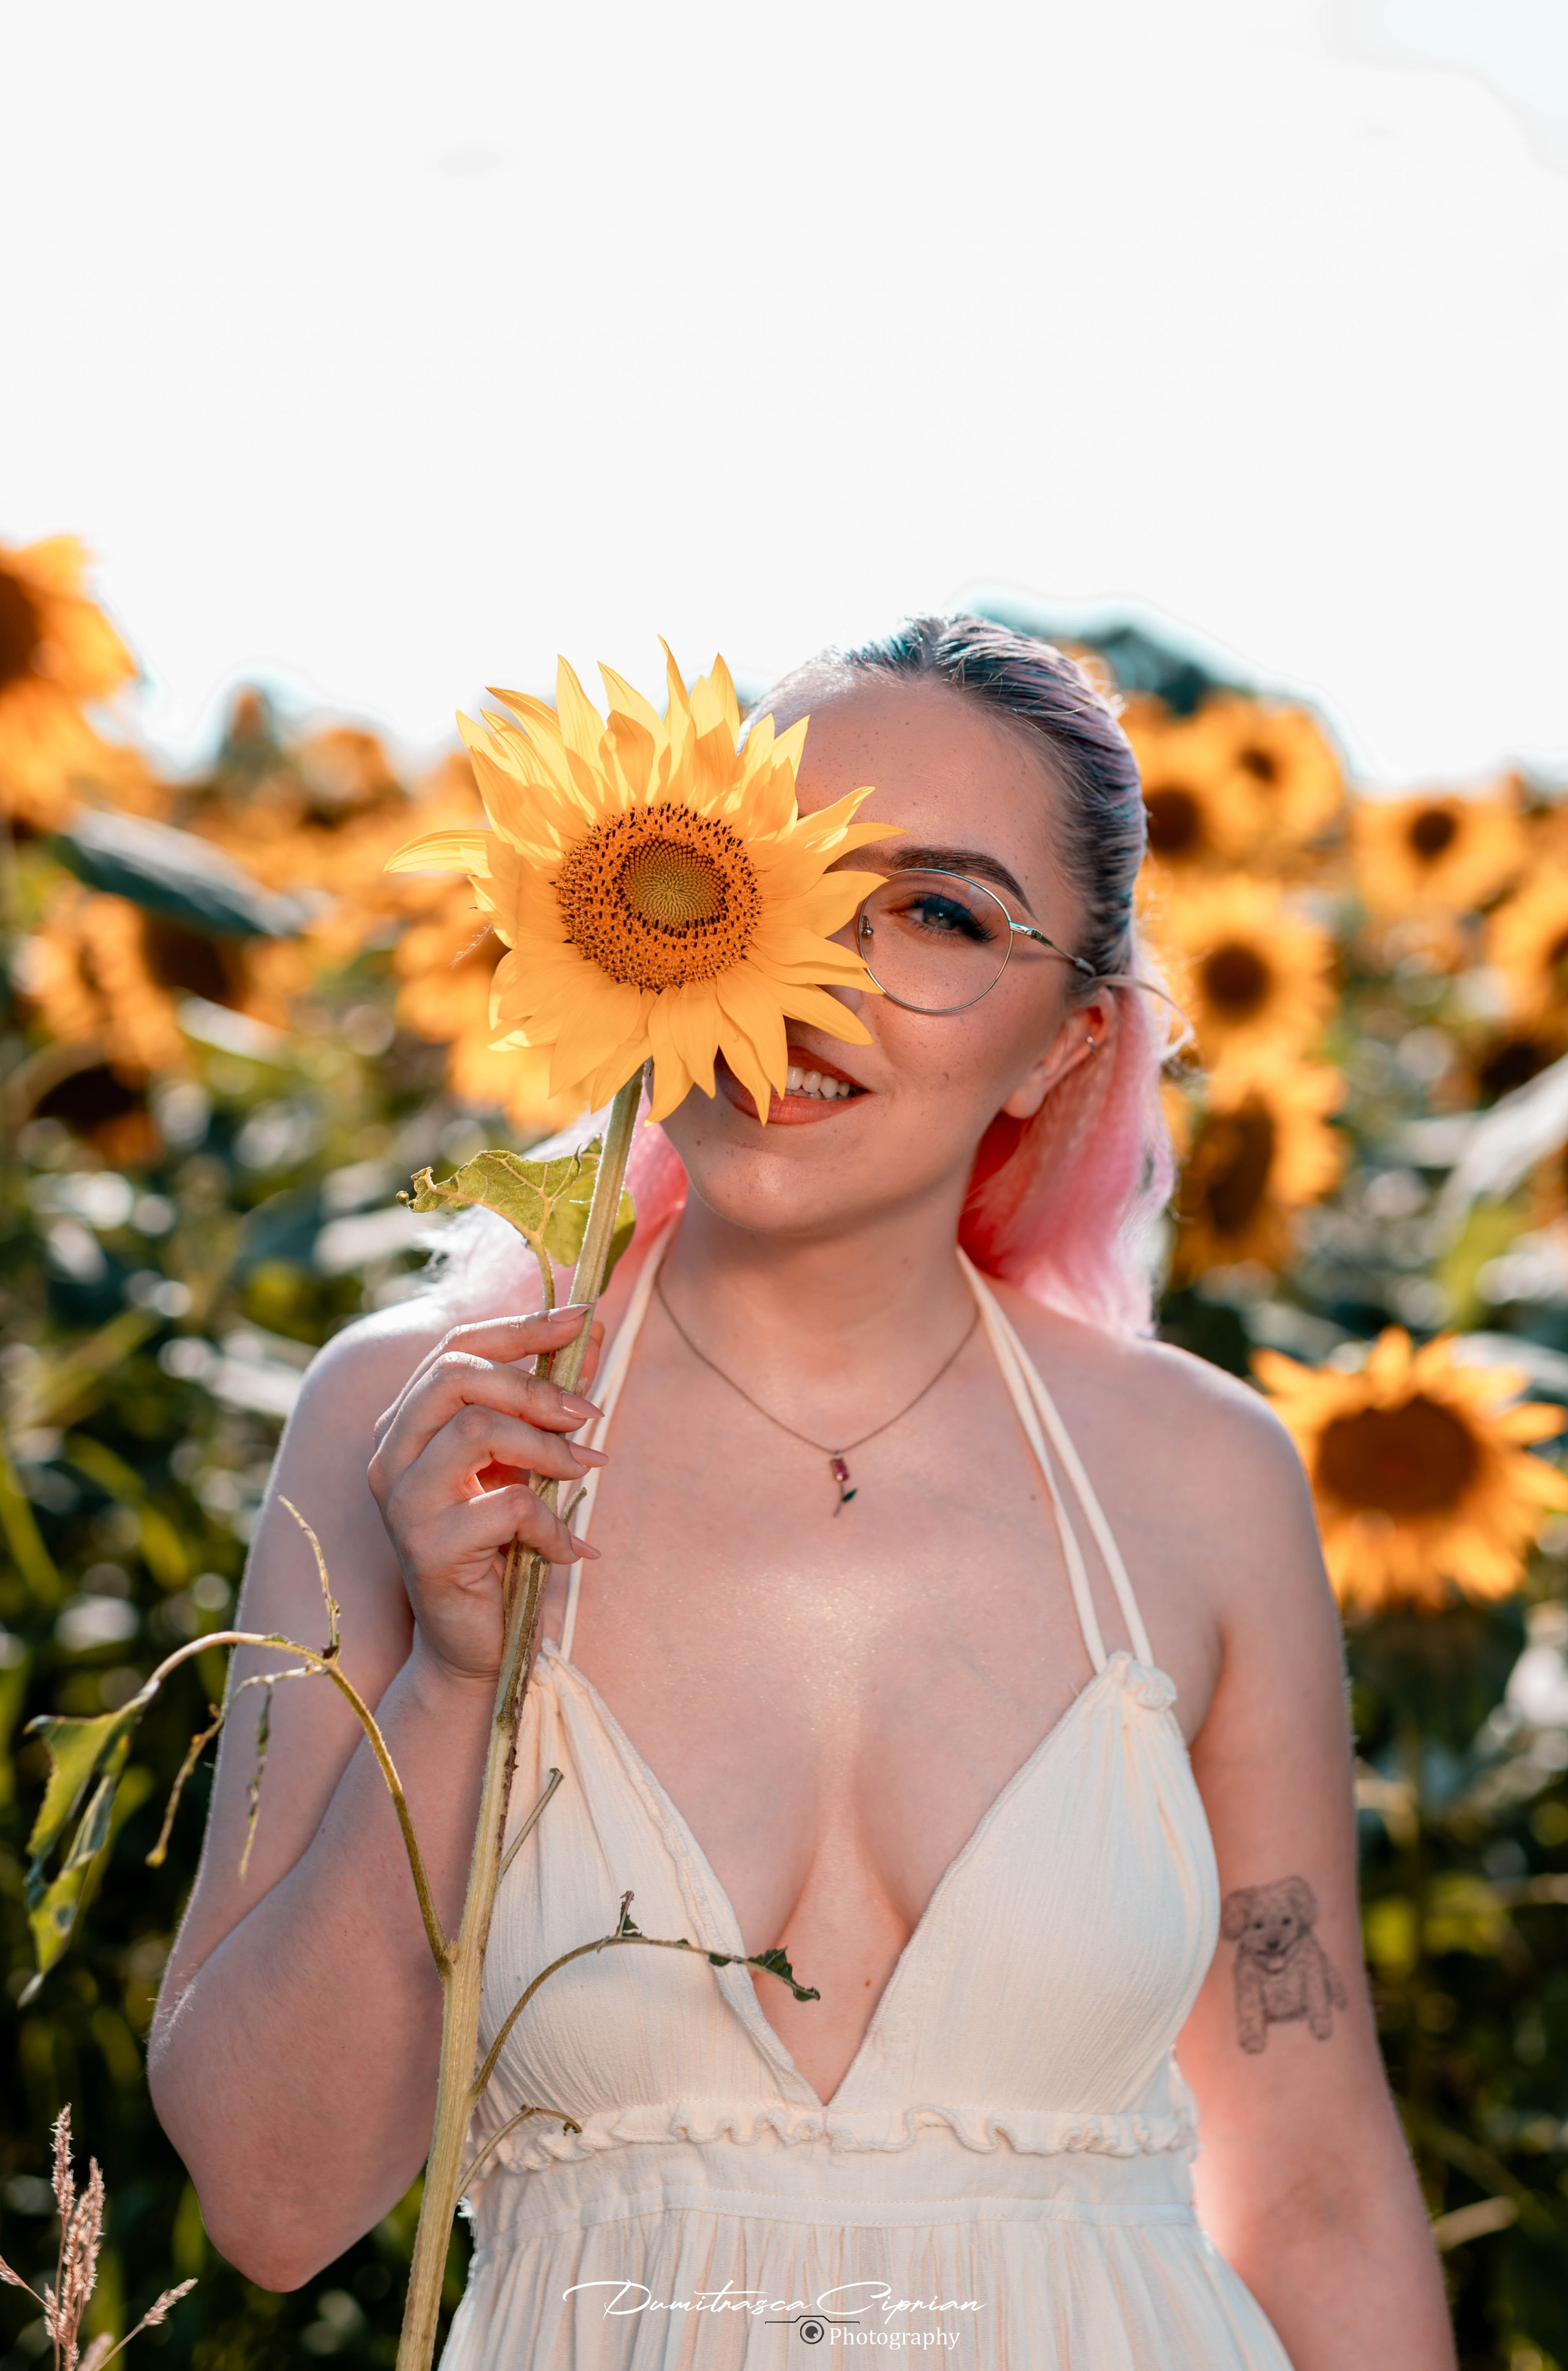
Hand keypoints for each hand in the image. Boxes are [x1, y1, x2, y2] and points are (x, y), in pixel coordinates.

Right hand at [368, 1306, 608, 1682]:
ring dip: (548, 1449)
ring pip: (477, 1431)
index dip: (522, 1325)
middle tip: (587, 1412)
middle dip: (534, 1385)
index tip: (583, 1316)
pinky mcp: (426, 1548)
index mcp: (407, 1424)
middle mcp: (390, 1455)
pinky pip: (507, 1507)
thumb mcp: (526, 1460)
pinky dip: (552, 1523)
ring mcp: (402, 1502)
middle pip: (455, 1377)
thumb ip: (547, 1400)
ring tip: (585, 1471)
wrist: (475, 1642)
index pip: (456, 1348)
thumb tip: (591, 1331)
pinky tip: (569, 1548)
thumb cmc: (501, 1543)